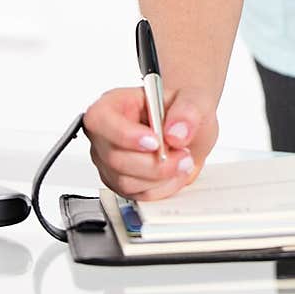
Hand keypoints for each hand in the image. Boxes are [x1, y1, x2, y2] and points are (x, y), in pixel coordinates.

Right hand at [83, 85, 218, 200]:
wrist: (187, 126)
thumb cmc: (181, 108)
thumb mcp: (193, 98)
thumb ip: (187, 110)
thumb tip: (175, 133)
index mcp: (113, 104)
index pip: (101, 120)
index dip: (126, 135)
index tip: (155, 142)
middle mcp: (106, 134)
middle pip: (115, 158)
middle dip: (154, 163)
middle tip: (182, 155)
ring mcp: (110, 162)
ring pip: (126, 182)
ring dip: (160, 177)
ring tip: (183, 161)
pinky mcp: (121, 183)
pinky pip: (137, 195)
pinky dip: (161, 188)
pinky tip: (175, 173)